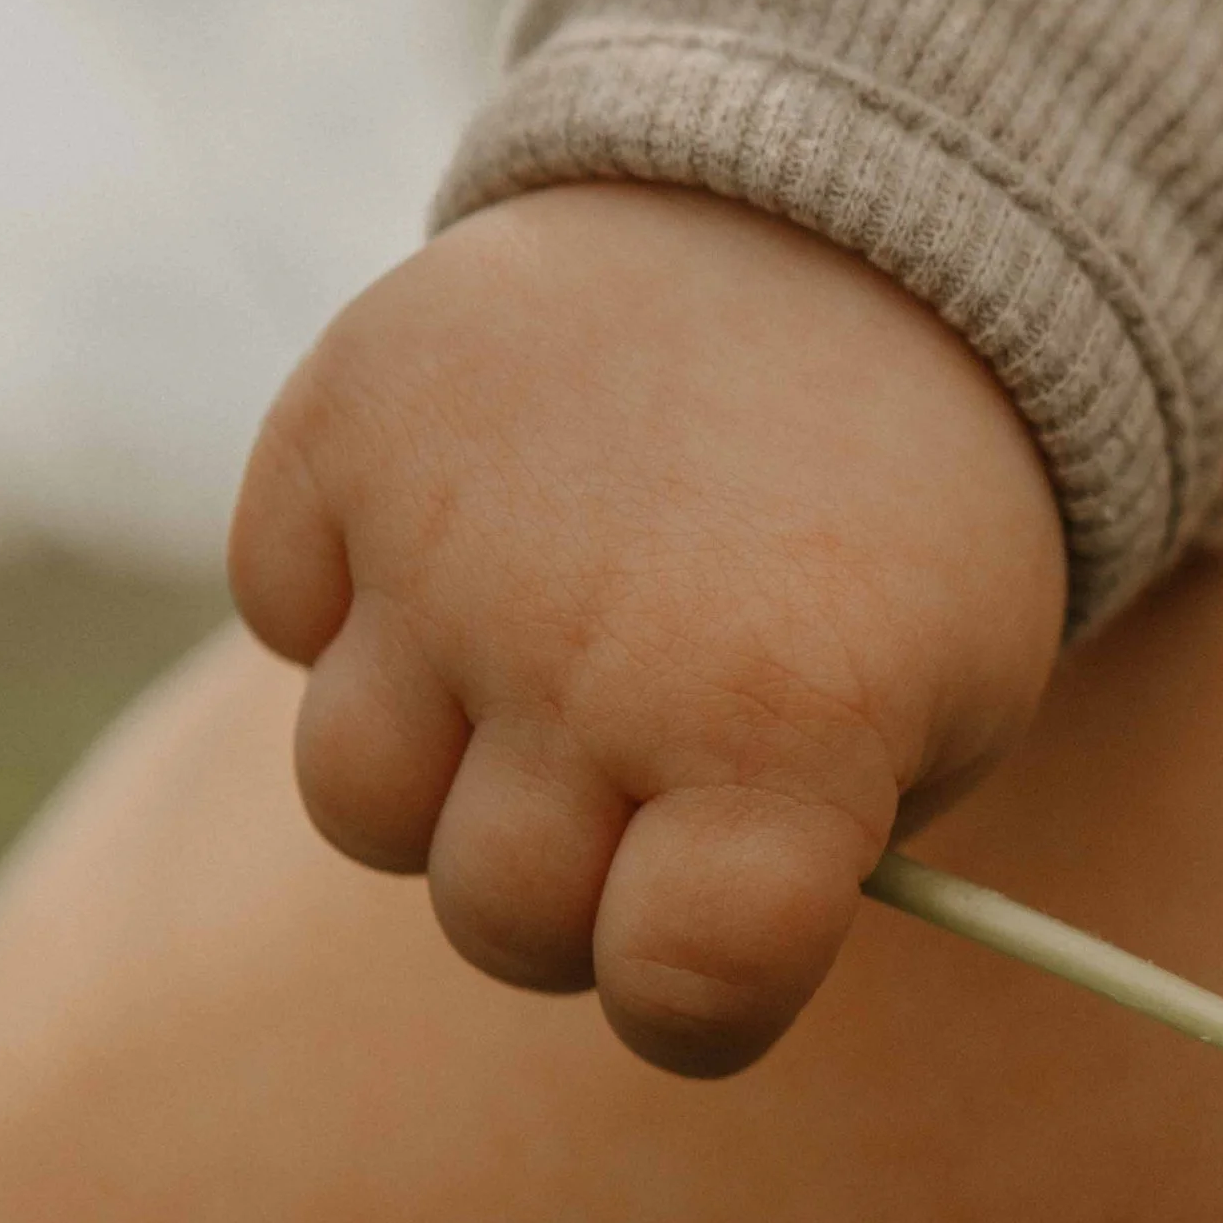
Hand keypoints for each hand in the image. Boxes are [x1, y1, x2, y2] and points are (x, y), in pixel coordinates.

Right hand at [231, 185, 1069, 1074]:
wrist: (853, 222)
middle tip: (643, 782)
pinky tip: (469, 540)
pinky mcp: (344, 429)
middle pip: (501, 919)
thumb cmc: (905, 521)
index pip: (679, 991)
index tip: (716, 943)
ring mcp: (450, 544)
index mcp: (787, 735)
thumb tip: (651, 953)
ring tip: (541, 668)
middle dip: (575, 890)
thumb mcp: (944, 705)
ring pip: (356, 800)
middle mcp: (599, 656)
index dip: (699, 1000)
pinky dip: (347, 605)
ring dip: (440, 771)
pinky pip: (278, 611)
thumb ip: (799, 862)